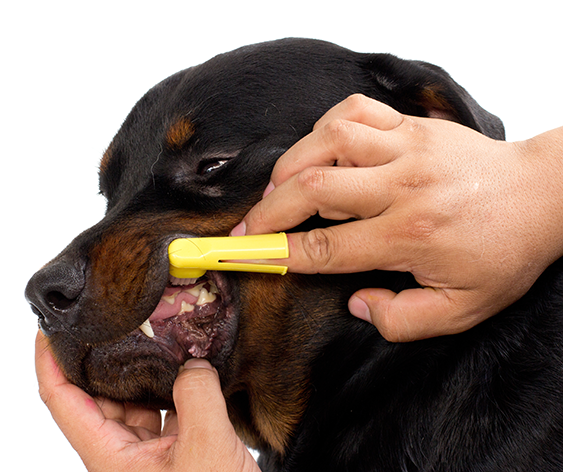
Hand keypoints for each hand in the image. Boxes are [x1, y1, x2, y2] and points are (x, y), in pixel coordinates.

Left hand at [35, 331, 259, 471]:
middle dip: (104, 358)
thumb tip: (193, 363)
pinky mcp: (174, 455)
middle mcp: (121, 455)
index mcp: (110, 458)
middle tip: (117, 321)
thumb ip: (197, 397)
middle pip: (97, 396)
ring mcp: (147, 456)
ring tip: (158, 338)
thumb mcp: (205, 449)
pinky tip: (190, 369)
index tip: (47, 331)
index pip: (62, 401)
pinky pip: (165, 413)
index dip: (49, 363)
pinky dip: (175, 390)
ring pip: (134, 403)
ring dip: (145, 373)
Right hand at [232, 94, 562, 341]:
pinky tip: (318, 150)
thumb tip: (357, 302)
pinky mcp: (413, 125)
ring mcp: (408, 148)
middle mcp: (403, 186)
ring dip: (290, 165)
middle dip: (269, 211)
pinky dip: (325, 127)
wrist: (543, 197)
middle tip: (246, 228)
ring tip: (277, 189)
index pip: (325, 247)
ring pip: (328, 140)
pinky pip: (355, 110)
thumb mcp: (462, 310)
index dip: (278, 254)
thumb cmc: (503, 252)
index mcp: (410, 235)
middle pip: (314, 188)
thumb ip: (404, 321)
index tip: (247, 256)